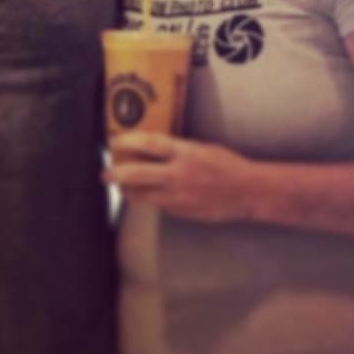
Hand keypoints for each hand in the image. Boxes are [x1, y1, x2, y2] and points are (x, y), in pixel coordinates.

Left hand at [104, 131, 255, 223]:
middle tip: (104, 174)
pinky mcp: (182, 212)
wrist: (249, 192)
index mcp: (185, 153)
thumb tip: (148, 147)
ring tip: (120, 187)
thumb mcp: (200, 148)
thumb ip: (175, 148)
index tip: (114, 141)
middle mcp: (179, 175)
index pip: (149, 144)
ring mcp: (180, 196)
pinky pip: (158, 205)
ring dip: (128, 191)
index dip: (128, 141)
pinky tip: (145, 195)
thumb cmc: (226, 164)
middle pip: (137, 174)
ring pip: (143, 196)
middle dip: (116, 174)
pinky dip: (148, 200)